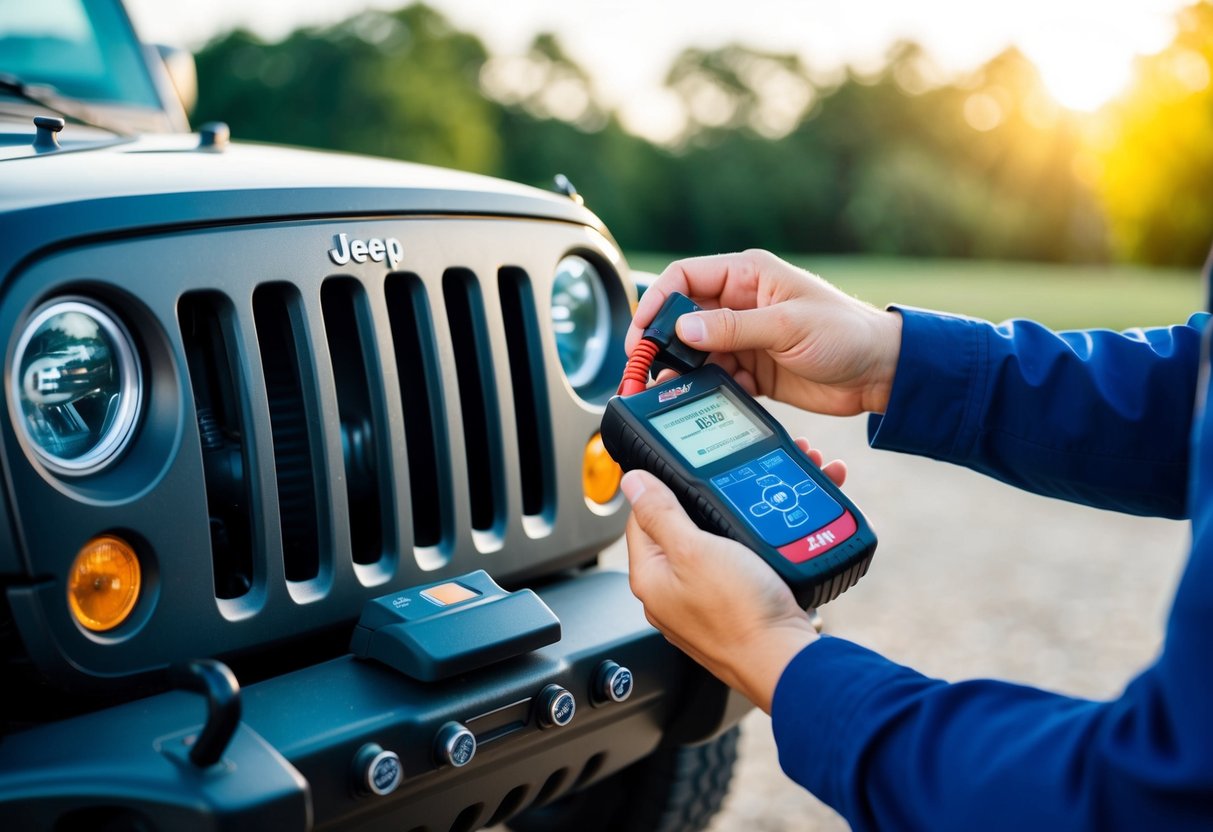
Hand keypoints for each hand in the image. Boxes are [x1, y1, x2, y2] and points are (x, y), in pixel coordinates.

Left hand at [623, 437, 841, 711]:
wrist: (785, 660)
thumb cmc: (739, 614)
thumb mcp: (694, 549)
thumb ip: (661, 513)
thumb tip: (632, 482)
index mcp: (649, 577)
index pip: (640, 518)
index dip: (661, 489)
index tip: (685, 473)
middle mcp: (671, 593)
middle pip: (679, 530)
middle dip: (706, 503)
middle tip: (730, 486)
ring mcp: (702, 603)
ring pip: (713, 546)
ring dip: (734, 522)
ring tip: (756, 509)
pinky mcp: (733, 608)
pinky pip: (736, 565)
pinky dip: (751, 547)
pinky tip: (768, 539)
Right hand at [626, 249, 902, 414]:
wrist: (881, 372)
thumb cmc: (846, 333)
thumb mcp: (787, 325)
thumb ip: (733, 327)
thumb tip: (683, 326)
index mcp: (748, 276)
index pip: (686, 277)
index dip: (658, 301)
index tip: (642, 331)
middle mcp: (741, 303)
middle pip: (683, 318)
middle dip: (661, 342)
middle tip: (643, 368)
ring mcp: (745, 338)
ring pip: (696, 352)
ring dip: (682, 371)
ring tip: (669, 389)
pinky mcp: (753, 370)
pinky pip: (716, 378)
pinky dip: (706, 389)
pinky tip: (703, 400)